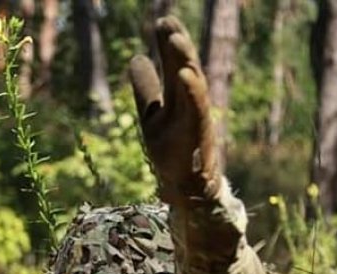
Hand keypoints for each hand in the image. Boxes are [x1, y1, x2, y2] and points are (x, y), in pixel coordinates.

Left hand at [130, 17, 219, 204]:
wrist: (187, 188)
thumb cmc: (173, 152)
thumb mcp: (151, 116)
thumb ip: (146, 89)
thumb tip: (136, 57)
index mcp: (177, 98)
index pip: (173, 64)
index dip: (167, 43)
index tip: (161, 21)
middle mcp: (189, 104)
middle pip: (184, 68)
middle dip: (177, 45)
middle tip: (167, 22)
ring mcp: (196, 119)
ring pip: (194, 85)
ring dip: (185, 61)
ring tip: (175, 40)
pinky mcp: (200, 136)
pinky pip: (198, 110)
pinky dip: (192, 92)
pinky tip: (185, 74)